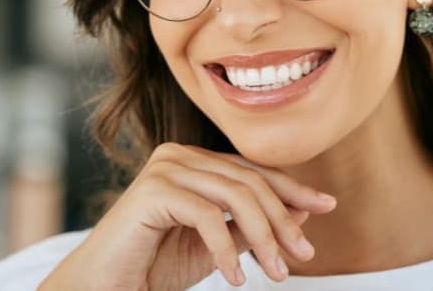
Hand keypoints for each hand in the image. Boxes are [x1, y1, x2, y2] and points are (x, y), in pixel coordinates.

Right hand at [42, 142, 337, 289]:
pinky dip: (227, 250)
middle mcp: (179, 155)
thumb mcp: (217, 245)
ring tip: (277, 273)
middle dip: (282, 220)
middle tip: (304, 255)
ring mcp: (165, 168)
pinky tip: (236, 278)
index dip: (292, 188)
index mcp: (193, 161)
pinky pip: (209, 216)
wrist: (106, 286)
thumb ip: (251, 225)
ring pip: (236, 196)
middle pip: (250, 181)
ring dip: (264, 238)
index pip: (253, 170)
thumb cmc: (154, 266)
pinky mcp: (153, 190)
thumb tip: (303, 211)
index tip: (327, 205)